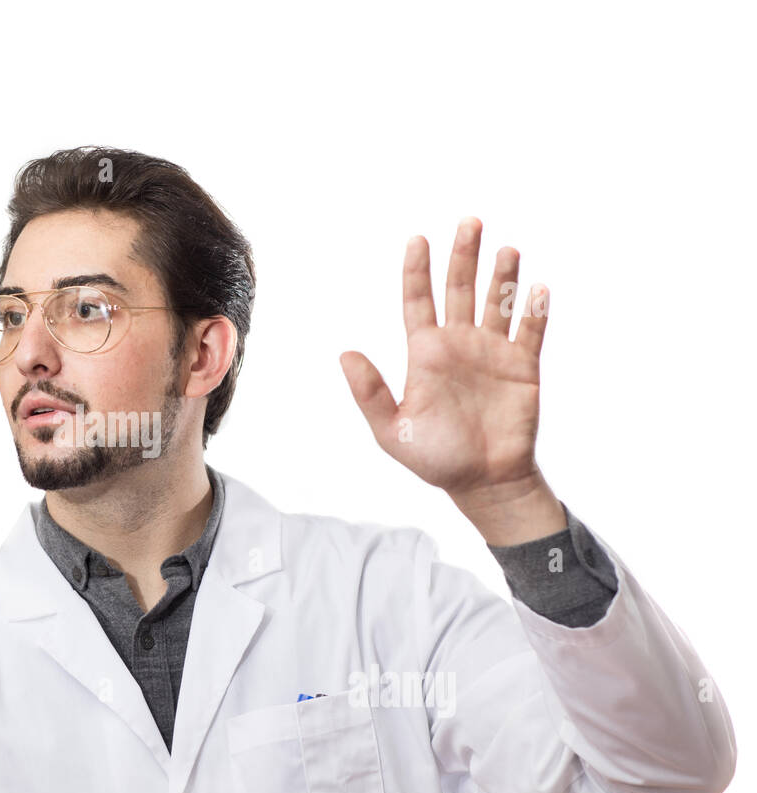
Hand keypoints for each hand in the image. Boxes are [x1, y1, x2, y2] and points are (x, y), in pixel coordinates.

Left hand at [340, 218, 549, 509]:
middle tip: (468, 222)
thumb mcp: (392, 430)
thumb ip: (370, 392)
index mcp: (425, 354)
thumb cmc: (435, 458)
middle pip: (459, 289)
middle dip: (463, 255)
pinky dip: (534, 311)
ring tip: (506, 249)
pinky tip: (537, 289)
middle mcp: (458, 344)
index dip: (417, 270)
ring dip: (502, 275)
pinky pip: (530, 332)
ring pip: (496, 302)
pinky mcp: (522, 368)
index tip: (417, 239)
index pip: (418, 301)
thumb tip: (345, 354)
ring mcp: (492, 353)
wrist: (483, 482)